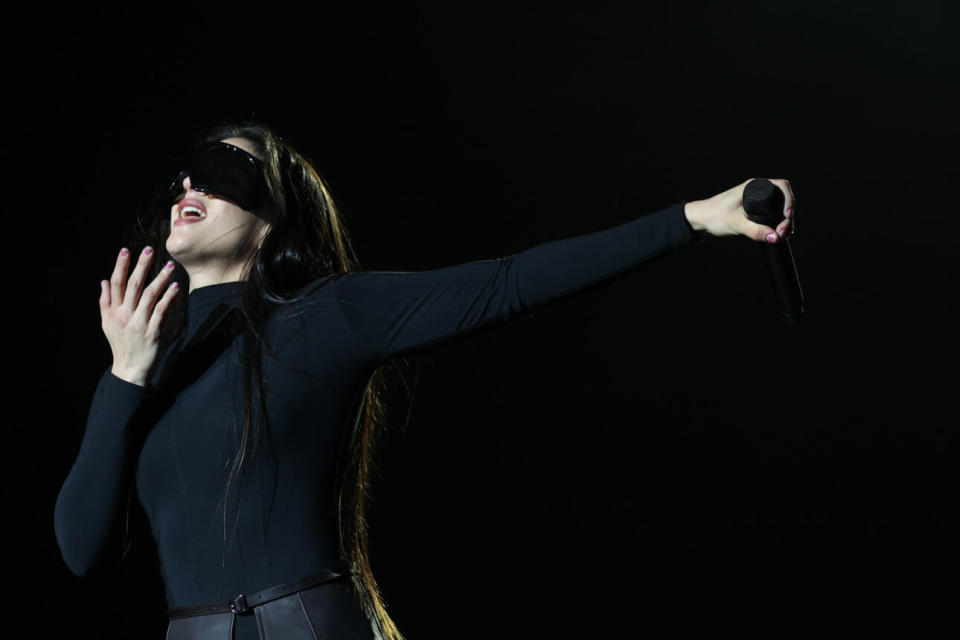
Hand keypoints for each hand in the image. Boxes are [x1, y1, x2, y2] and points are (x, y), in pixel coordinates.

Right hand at [100, 247, 179, 386]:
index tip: (126, 250)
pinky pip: (160, 311)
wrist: (129, 369)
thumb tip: (103, 281)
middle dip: (141, 266)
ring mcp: (138, 323)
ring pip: (148, 295)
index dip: (120, 266)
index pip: (116, 283)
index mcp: (113, 311)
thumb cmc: (120, 344)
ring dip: (159, 278)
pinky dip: (168, 298)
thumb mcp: (107, 324)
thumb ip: (105, 302)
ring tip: (169, 265)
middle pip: (132, 285)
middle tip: (149, 249)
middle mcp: (124, 315)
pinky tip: (176, 287)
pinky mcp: (152, 332)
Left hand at [683, 178, 794, 242]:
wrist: (698, 221)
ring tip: (782, 235)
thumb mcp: (736, 223)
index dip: (790, 200)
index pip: (782, 186)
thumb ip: (756, 231)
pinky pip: (771, 214)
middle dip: (787, 215)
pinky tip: (777, 233)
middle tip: (783, 232)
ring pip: (778, 207)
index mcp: (753, 187)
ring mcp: (755, 200)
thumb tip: (776, 237)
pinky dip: (776, 223)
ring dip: (783, 221)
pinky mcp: (753, 211)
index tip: (788, 216)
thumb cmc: (713, 216)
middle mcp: (757, 191)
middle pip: (783, 198)